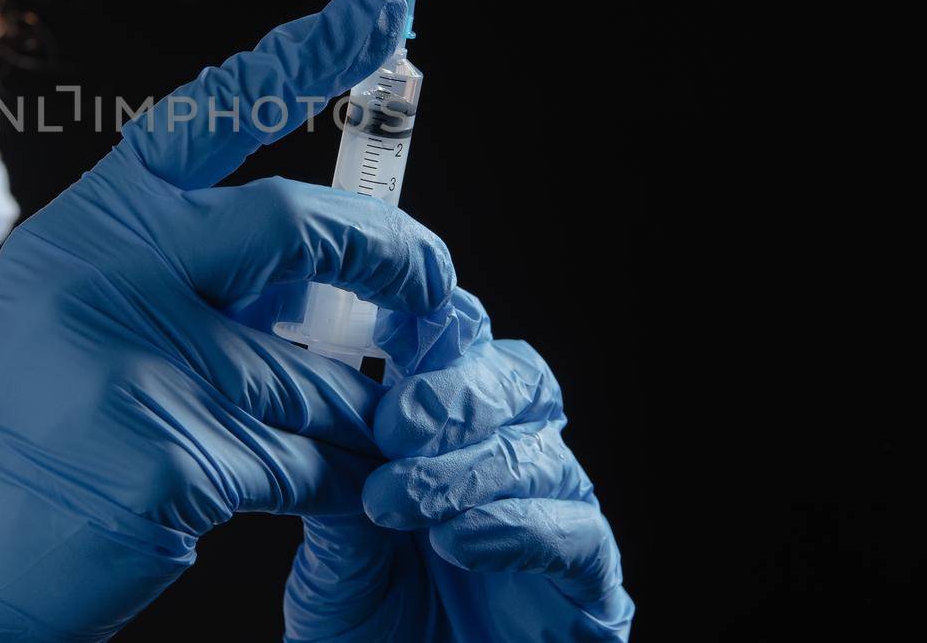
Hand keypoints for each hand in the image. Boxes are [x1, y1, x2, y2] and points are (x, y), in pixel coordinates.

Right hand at [0, 0, 458, 641]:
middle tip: (439, 290)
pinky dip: (339, 481)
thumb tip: (330, 274)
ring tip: (349, 438)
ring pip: (317, 373)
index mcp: (95, 223)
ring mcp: (139, 356)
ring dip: (357, 414)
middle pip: (296, 226)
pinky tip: (324, 494)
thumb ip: (190, 275)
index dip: (302, 56)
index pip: (211, 115)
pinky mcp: (173, 449)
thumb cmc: (24, 435)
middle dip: (393, 258)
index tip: (378, 8)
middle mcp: (112, 268)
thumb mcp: (83, 314)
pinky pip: (309, 460)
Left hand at [279, 289, 635, 640]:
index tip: (380, 316)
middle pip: (516, 378)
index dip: (433, 317)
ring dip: (465, 470)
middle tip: (392, 424)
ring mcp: (556, 518)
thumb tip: (334, 396)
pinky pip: (575, 533)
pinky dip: (513, 529)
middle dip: (453, 393)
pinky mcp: (592, 588)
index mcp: (449, 433)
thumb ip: (346, 470)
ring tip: (400, 500)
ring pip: (539, 452)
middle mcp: (511, 461)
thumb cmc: (363, 632)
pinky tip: (458, 541)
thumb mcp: (336, 540)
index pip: (460, 345)